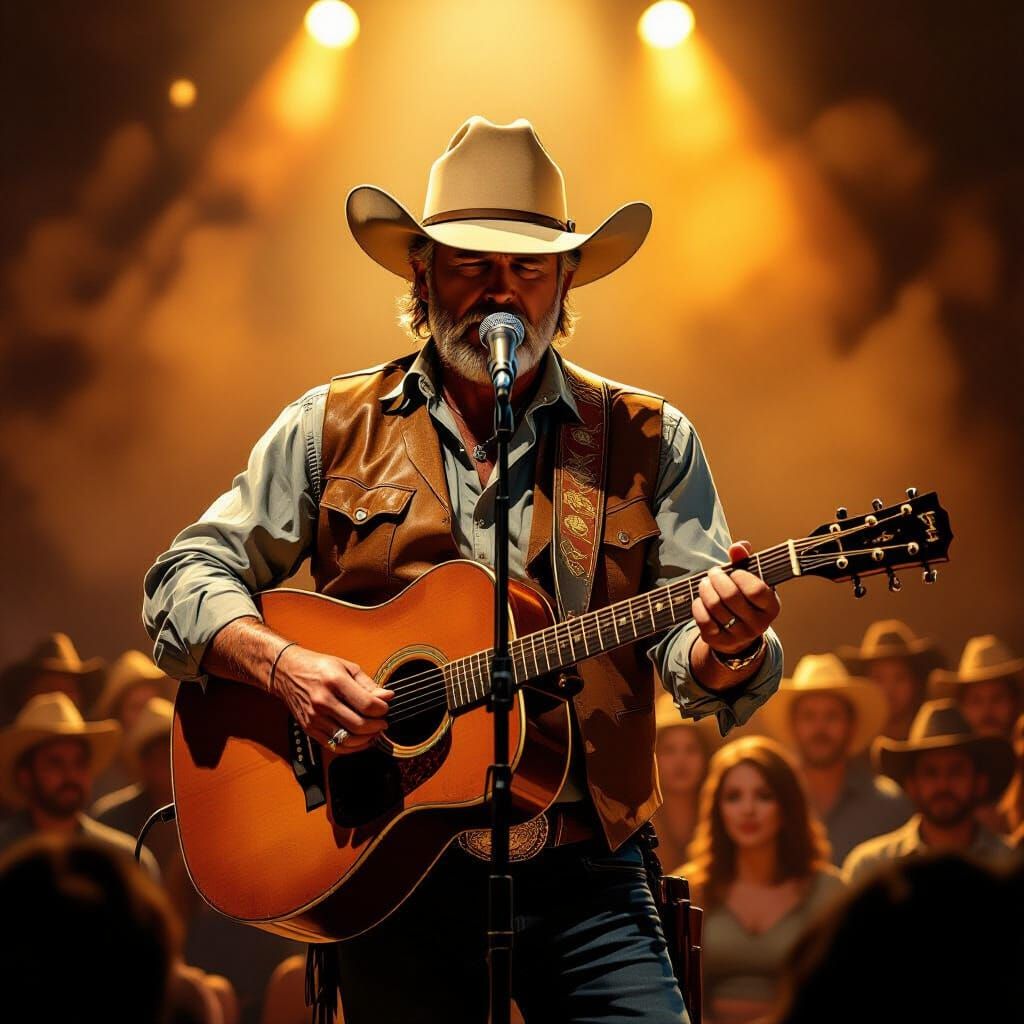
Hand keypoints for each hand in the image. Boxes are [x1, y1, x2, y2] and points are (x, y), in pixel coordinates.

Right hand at [270, 646, 393, 753]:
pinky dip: (352, 747)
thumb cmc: (317, 667)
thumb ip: (368, 684)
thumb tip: (387, 696)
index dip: (382, 709)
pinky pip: (335, 746)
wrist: (287, 672)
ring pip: (348, 739)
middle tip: (383, 722)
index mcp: (334, 681)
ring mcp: (314, 717)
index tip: (385, 707)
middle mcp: (323, 701)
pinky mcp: (309, 729)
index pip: (367, 704)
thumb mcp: (346, 666)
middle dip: (377, 726)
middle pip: (359, 725)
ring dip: (367, 739)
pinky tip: (360, 740)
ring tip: (374, 731)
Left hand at [692, 541, 780, 654]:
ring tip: (705, 583)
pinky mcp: (719, 641)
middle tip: (713, 572)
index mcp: (771, 607)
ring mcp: (739, 636)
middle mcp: (759, 625)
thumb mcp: (750, 579)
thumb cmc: (745, 598)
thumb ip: (745, 560)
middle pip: (731, 596)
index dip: (741, 577)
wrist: (738, 633)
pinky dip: (698, 605)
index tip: (734, 572)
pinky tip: (701, 599)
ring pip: (715, 606)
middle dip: (717, 579)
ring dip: (705, 589)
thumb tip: (737, 547)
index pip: (756, 590)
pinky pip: (703, 620)